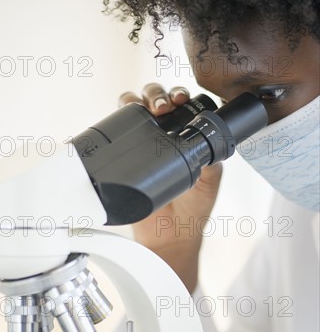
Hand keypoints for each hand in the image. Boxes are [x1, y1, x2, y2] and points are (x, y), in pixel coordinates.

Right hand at [119, 84, 221, 292]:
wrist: (168, 236)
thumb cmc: (192, 210)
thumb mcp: (210, 183)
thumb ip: (212, 163)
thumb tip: (213, 144)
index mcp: (187, 137)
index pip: (183, 106)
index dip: (181, 96)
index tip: (183, 100)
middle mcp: (164, 135)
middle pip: (158, 100)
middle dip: (160, 94)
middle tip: (166, 106)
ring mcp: (143, 143)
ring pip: (136, 108)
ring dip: (140, 99)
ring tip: (150, 108)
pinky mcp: (125, 155)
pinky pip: (117, 129)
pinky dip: (119, 115)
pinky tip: (125, 114)